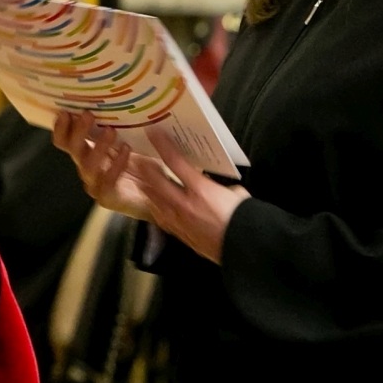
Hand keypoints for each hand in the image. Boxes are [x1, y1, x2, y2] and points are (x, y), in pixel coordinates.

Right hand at [52, 111, 154, 220]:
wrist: (161, 195)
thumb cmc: (145, 164)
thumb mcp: (132, 139)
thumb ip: (121, 124)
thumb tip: (120, 95)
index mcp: (88, 151)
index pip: (64, 139)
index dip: (61, 127)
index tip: (66, 111)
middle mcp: (87, 166)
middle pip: (72, 148)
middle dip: (78, 131)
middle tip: (88, 115)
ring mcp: (95, 183)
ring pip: (87, 165)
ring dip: (98, 146)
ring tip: (111, 131)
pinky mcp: (108, 197)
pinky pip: (106, 182)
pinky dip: (116, 165)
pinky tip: (126, 150)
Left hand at [125, 130, 250, 264]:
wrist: (242, 248)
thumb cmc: (243, 219)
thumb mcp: (237, 195)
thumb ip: (225, 189)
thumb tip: (224, 190)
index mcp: (201, 189)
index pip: (176, 163)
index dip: (163, 147)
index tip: (153, 134)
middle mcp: (185, 204)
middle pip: (157, 182)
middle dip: (147, 169)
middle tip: (139, 160)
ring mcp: (180, 221)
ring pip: (155, 202)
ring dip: (147, 189)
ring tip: (141, 181)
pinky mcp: (181, 234)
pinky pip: (162, 220)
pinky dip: (156, 210)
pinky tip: (153, 206)